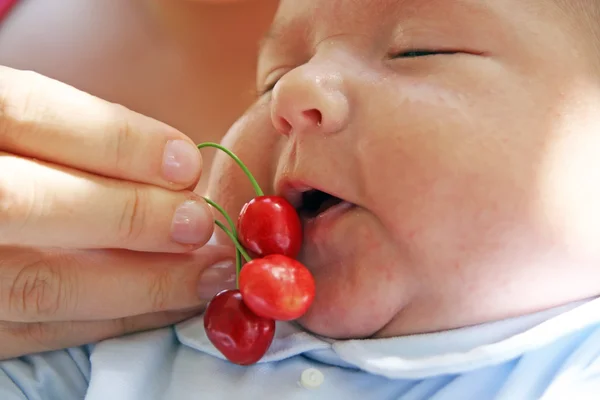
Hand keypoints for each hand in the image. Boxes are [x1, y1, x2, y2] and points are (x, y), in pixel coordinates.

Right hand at [0, 66, 234, 358]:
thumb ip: (76, 137)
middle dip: (128, 216)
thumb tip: (177, 169)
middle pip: (25, 205)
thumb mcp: (21, 127)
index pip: (24, 114)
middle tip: (200, 224)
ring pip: (36, 285)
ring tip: (204, 275)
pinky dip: (109, 321)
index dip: (113, 140)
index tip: (187, 163)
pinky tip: (164, 306)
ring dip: (137, 284)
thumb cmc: (13, 163)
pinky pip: (35, 334)